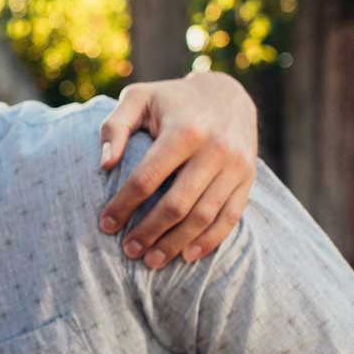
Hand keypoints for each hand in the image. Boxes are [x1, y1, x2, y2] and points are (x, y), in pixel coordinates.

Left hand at [98, 69, 257, 268]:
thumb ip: (115, 127)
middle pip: (177, 204)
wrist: (228, 93)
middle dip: (149, 232)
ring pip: (204, 216)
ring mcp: (235, 166)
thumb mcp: (139, 98)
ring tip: (151, 260)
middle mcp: (214, 150)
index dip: (123, 206)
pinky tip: (187, 255)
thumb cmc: (172, 100)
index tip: (105, 225)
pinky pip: (230, 217)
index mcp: (183, 130)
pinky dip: (209, 240)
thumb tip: (105, 165)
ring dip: (176, 243)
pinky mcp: (248, 179)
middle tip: (128, 250)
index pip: (146, 178)